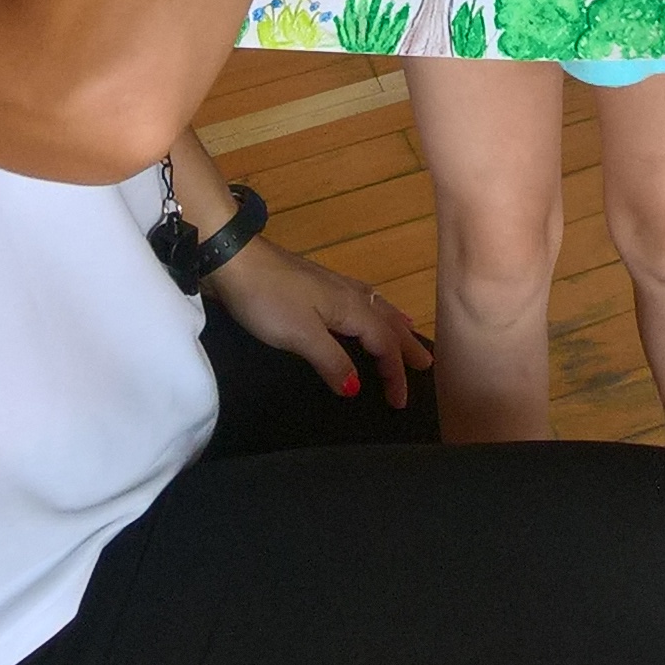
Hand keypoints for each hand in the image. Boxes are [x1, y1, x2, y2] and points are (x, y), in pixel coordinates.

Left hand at [206, 234, 430, 408]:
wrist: (238, 261)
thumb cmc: (270, 301)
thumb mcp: (301, 336)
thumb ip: (332, 361)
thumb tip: (357, 388)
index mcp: (351, 308)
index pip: (384, 343)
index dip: (394, 373)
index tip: (400, 402)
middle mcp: (350, 294)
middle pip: (388, 322)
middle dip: (406, 346)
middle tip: (426, 365)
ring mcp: (334, 286)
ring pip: (376, 308)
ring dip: (395, 326)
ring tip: (409, 333)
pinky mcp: (318, 284)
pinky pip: (362, 301)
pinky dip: (375, 311)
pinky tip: (367, 309)